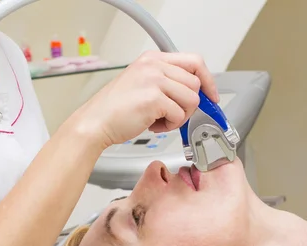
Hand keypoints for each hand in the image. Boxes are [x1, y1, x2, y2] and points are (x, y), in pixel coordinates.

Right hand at [70, 50, 218, 147]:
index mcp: (152, 59)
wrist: (95, 123)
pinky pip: (179, 115)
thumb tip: (193, 94)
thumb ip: (165, 82)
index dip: (207, 80)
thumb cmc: (114, 110)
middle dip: (189, 105)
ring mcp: (154, 80)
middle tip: (174, 115)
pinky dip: (170, 125)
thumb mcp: (141, 83)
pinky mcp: (154, 99)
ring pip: (191, 99)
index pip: (194, 61)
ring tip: (160, 120)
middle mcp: (154, 65)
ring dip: (180, 116)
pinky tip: (153, 125)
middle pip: (195, 83)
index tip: (211, 96)